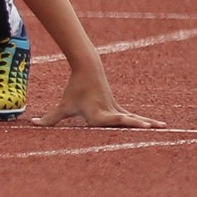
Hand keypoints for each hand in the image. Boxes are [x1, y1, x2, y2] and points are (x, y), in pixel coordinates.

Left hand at [34, 81, 163, 127]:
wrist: (88, 68)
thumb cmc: (74, 90)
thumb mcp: (63, 106)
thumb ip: (50, 119)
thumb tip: (33, 124)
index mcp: (97, 114)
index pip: (110, 120)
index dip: (120, 122)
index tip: (128, 122)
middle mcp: (109, 112)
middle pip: (124, 120)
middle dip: (136, 125)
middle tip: (150, 128)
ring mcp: (116, 109)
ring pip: (132, 118)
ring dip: (146, 123)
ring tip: (163, 128)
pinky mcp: (119, 108)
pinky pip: (133, 117)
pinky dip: (143, 121)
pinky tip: (157, 125)